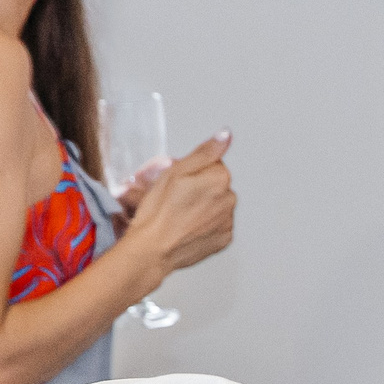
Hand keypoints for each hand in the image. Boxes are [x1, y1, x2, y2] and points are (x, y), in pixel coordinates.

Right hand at [122, 131, 235, 290]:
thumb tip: (225, 135)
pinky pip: (217, 226)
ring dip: (204, 207)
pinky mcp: (224, 240)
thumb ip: (205, 152)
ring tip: (181, 216)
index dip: (193, 172)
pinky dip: (205, 225)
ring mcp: (228, 222)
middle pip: (217, 185)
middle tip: (177, 199)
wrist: (153, 248)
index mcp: (220, 178)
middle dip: (201, 189)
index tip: (180, 182)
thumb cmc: (159, 210)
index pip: (213, 165)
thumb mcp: (176, 170)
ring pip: (217, 205)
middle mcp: (230, 199)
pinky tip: (188, 228)